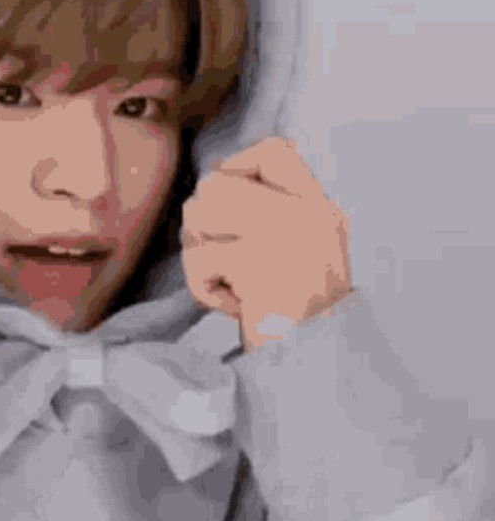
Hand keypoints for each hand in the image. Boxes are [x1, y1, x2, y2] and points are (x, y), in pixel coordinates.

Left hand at [181, 137, 351, 350]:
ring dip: (200, 254)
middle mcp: (308, 214)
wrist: (318, 371)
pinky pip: (200, 256)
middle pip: (217, 181)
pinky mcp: (259, 260)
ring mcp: (285, 234)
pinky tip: (234, 306)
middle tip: (222, 262)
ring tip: (231, 285)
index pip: (273, 150)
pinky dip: (204, 286)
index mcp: (321, 210)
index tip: (228, 211)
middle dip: (203, 224)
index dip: (234, 169)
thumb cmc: (296, 322)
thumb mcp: (298, 257)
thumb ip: (268, 218)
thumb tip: (210, 188)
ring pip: (200, 211)